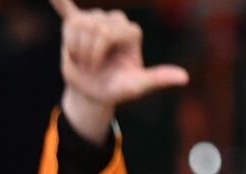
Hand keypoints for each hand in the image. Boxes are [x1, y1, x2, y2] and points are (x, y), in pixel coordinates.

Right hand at [50, 0, 188, 142]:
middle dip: (87, 52)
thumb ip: (158, 78)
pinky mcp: (75, 25)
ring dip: (75, 48)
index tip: (99, 68)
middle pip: (91, 26)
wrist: (94, 94)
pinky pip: (68, 11)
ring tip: (84, 59)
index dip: (96, 52)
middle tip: (91, 67)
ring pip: (75, 25)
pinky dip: (60, 3)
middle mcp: (114, 20)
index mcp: (130, 31)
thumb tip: (184, 77)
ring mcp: (95, 20)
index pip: (105, 31)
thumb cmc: (118, 88)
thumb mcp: (137, 85)